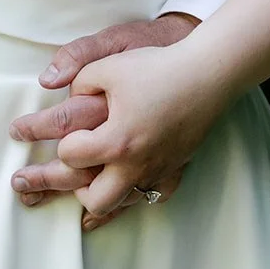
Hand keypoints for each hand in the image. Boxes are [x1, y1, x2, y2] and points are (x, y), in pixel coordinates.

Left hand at [58, 40, 230, 231]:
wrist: (207, 74)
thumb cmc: (157, 67)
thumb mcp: (109, 64)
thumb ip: (78, 80)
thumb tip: (62, 91)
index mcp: (115, 141)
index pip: (71, 156)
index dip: (63, 141)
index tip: (67, 131)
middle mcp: (136, 165)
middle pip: (94, 200)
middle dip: (77, 186)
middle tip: (75, 167)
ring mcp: (158, 171)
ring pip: (124, 204)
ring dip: (104, 193)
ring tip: (96, 175)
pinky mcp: (176, 169)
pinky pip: (154, 196)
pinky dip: (136, 193)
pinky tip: (130, 180)